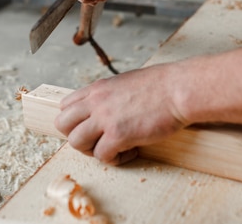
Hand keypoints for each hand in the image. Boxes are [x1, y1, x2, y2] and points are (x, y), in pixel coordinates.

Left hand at [54, 63, 188, 164]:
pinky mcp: (119, 135)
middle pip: (62, 124)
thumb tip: (108, 108)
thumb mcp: (125, 82)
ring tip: (113, 148)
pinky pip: (102, 156)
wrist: (178, 89)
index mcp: (97, 88)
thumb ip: (110, 95)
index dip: (76, 120)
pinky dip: (115, 159)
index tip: (92, 126)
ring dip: (93, 150)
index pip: (65, 106)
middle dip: (77, 136)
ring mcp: (105, 119)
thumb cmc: (161, 85)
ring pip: (76, 142)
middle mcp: (96, 102)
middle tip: (98, 140)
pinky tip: (132, 150)